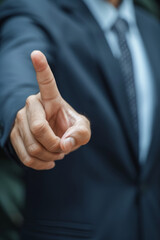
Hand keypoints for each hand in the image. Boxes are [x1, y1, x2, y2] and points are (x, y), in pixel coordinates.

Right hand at [10, 51, 90, 169]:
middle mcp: (32, 105)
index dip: (42, 68)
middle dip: (53, 145)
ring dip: (49, 156)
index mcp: (50, 98)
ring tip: (57, 153)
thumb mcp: (82, 129)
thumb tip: (64, 145)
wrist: (54, 137)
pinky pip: (25, 157)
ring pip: (32, 146)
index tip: (36, 53)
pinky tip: (48, 161)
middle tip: (63, 148)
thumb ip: (81, 134)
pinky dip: (40, 164)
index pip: (46, 82)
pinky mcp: (13, 135)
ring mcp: (20, 120)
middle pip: (37, 129)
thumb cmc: (69, 128)